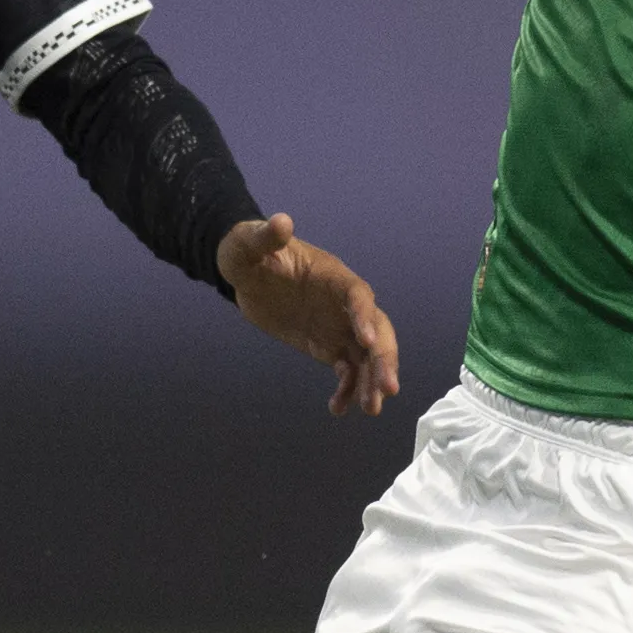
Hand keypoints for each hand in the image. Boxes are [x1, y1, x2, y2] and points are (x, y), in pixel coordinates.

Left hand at [218, 214, 400, 416]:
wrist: (245, 274)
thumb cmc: (248, 251)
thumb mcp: (249, 244)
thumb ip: (267, 237)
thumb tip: (281, 222)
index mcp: (333, 276)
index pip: (358, 295)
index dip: (365, 316)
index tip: (366, 341)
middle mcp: (344, 304)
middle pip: (376, 330)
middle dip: (384, 359)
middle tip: (387, 389)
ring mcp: (339, 326)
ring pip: (366, 356)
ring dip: (372, 381)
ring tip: (371, 410)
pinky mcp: (328, 346)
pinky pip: (346, 370)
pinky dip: (347, 389)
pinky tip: (339, 410)